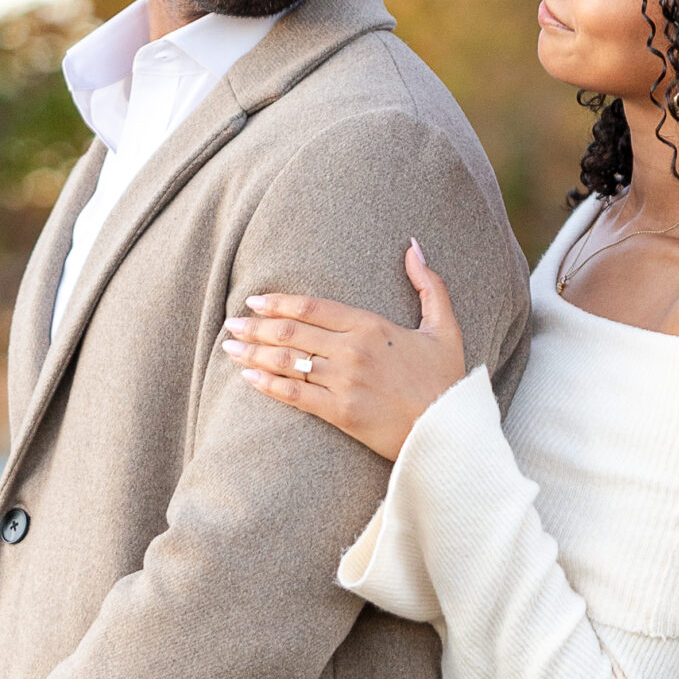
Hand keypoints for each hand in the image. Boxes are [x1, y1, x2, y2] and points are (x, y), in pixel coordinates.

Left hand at [221, 241, 466, 462]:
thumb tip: (414, 247)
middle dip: (256, 326)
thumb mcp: (445, 328)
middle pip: (292, 331)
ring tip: (230, 347)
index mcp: (373, 326)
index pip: (313, 308)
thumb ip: (429, 285)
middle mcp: (353, 350)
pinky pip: (295, 394)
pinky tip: (248, 377)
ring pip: (288, 361)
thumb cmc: (446, 381)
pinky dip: (268, 384)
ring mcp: (345, 382)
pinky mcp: (340, 412)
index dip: (279, 302)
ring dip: (254, 352)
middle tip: (232, 323)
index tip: (255, 300)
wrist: (449, 430)